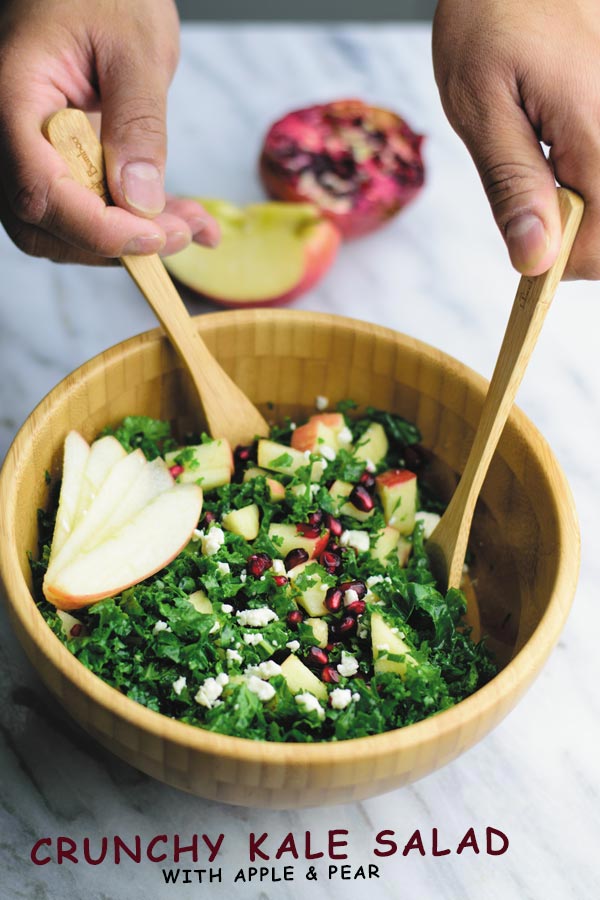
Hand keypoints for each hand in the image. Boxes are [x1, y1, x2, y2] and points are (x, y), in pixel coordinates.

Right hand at [0, 0, 218, 264]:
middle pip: (45, 222)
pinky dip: (139, 222)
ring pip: (68, 226)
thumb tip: (140, 199)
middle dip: (116, 242)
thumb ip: (137, 122)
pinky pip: (92, 207)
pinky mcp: (65, 160)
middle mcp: (12, 134)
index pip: (39, 189)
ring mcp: (34, 152)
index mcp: (13, 99)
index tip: (153, 237)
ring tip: (194, 227)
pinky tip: (189, 221)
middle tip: (180, 234)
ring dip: (133, 238)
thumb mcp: (135, 47)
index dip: (95, 228)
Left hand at [433, 0, 598, 278]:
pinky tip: (562, 149)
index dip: (559, 263)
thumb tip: (535, 260)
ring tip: (544, 161)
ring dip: (582, 206)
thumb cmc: (492, 20)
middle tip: (532, 203)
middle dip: (573, 235)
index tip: (523, 247)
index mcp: (596, 132)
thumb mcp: (481, 107)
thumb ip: (512, 186)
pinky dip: (588, 178)